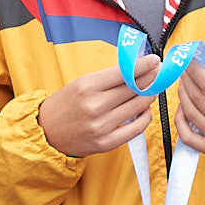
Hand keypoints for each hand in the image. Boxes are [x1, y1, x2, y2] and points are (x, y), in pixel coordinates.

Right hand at [39, 61, 153, 157]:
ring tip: (152, 89)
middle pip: (134, 88)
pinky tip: (144, 110)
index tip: (154, 60)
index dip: (143, 65)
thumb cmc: (65, 105)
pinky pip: (136, 128)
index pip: (123, 73)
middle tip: (159, 73)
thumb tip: (135, 69)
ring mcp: (101, 126)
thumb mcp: (80, 84)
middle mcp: (95, 106)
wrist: (46, 132)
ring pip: (138, 107)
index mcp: (87, 87)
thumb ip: (107, 78)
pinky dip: (145, 117)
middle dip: (151, 78)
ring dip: (150, 96)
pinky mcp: (106, 143)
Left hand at [172, 62, 204, 158]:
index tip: (187, 61)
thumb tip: (197, 70)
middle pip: (198, 100)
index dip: (195, 72)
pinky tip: (182, 108)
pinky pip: (188, 137)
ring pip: (191, 115)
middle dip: (187, 81)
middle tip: (183, 70)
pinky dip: (180, 121)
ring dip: (182, 96)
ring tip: (183, 85)